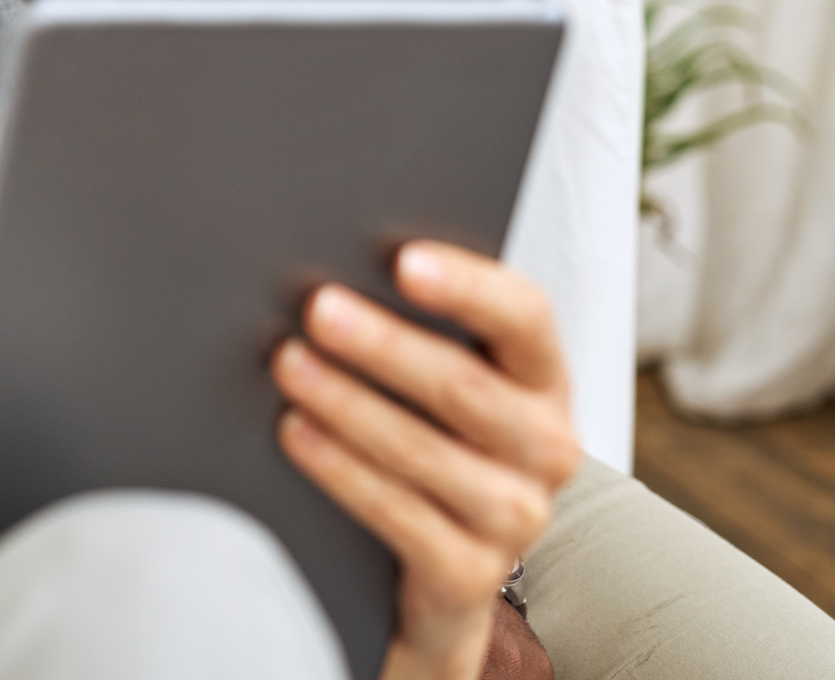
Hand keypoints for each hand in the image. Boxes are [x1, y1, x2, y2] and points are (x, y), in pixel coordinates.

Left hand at [269, 242, 578, 679]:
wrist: (439, 569)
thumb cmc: (430, 440)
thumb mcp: (440, 385)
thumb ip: (417, 327)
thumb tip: (337, 275)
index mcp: (542, 379)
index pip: (524, 318)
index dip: (468, 287)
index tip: (403, 261)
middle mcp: (546, 447)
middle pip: (464, 386)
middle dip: (384, 344)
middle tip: (316, 308)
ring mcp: (514, 517)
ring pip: (423, 451)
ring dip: (348, 402)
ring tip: (288, 365)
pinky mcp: (469, 574)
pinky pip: (397, 515)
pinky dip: (339, 468)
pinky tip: (294, 432)